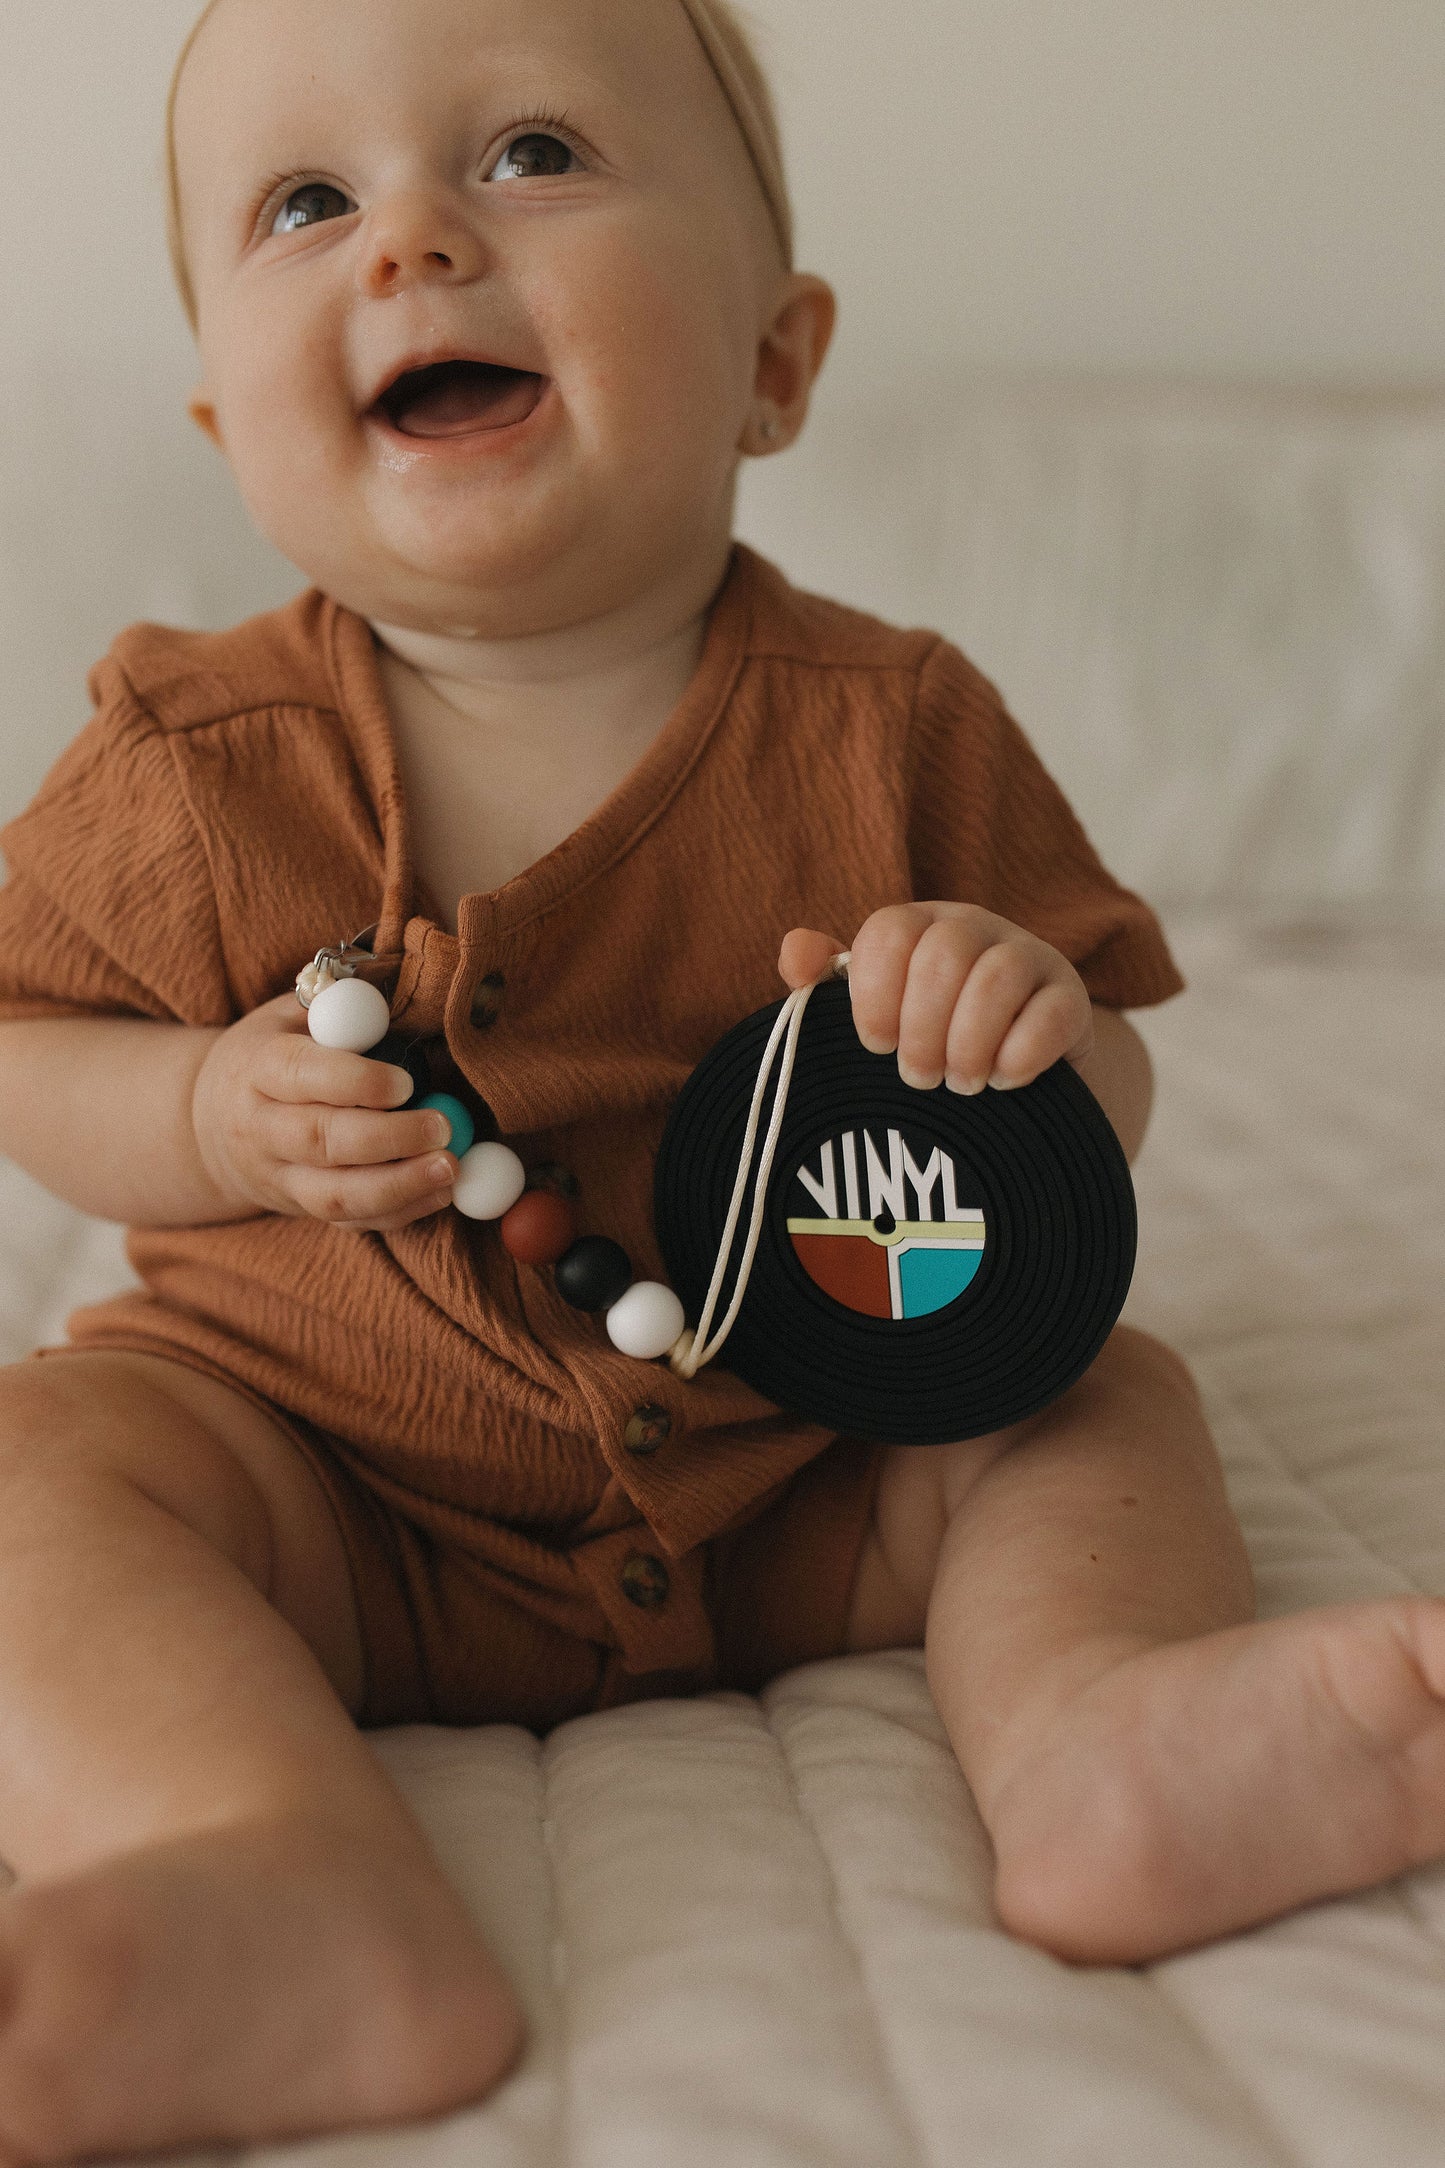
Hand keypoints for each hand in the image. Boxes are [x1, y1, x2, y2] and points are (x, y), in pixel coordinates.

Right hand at [191, 993, 457, 1230]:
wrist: (210, 1122)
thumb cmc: (272, 1053)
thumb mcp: (292, 1015)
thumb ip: (344, 1009)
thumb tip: (407, 998)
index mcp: (258, 1066)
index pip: (302, 1075)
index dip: (356, 1081)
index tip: (406, 1082)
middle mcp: (260, 1127)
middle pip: (320, 1140)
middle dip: (388, 1138)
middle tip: (443, 1128)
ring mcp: (277, 1176)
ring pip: (333, 1195)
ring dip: (398, 1187)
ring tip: (450, 1169)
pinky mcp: (299, 1208)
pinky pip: (349, 1220)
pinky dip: (398, 1212)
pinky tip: (439, 1193)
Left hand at [779, 904, 1093, 1092]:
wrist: (1014, 1069)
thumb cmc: (930, 1035)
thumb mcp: (877, 1009)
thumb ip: (826, 980)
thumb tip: (794, 954)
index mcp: (922, 924)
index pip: (890, 930)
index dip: (875, 994)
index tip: (874, 1045)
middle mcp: (976, 928)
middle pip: (944, 953)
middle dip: (923, 1029)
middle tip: (917, 1078)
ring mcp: (1030, 958)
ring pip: (997, 978)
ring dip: (969, 1043)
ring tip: (960, 1084)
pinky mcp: (1071, 998)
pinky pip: (1051, 1013)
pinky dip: (1020, 1055)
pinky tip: (1003, 1080)